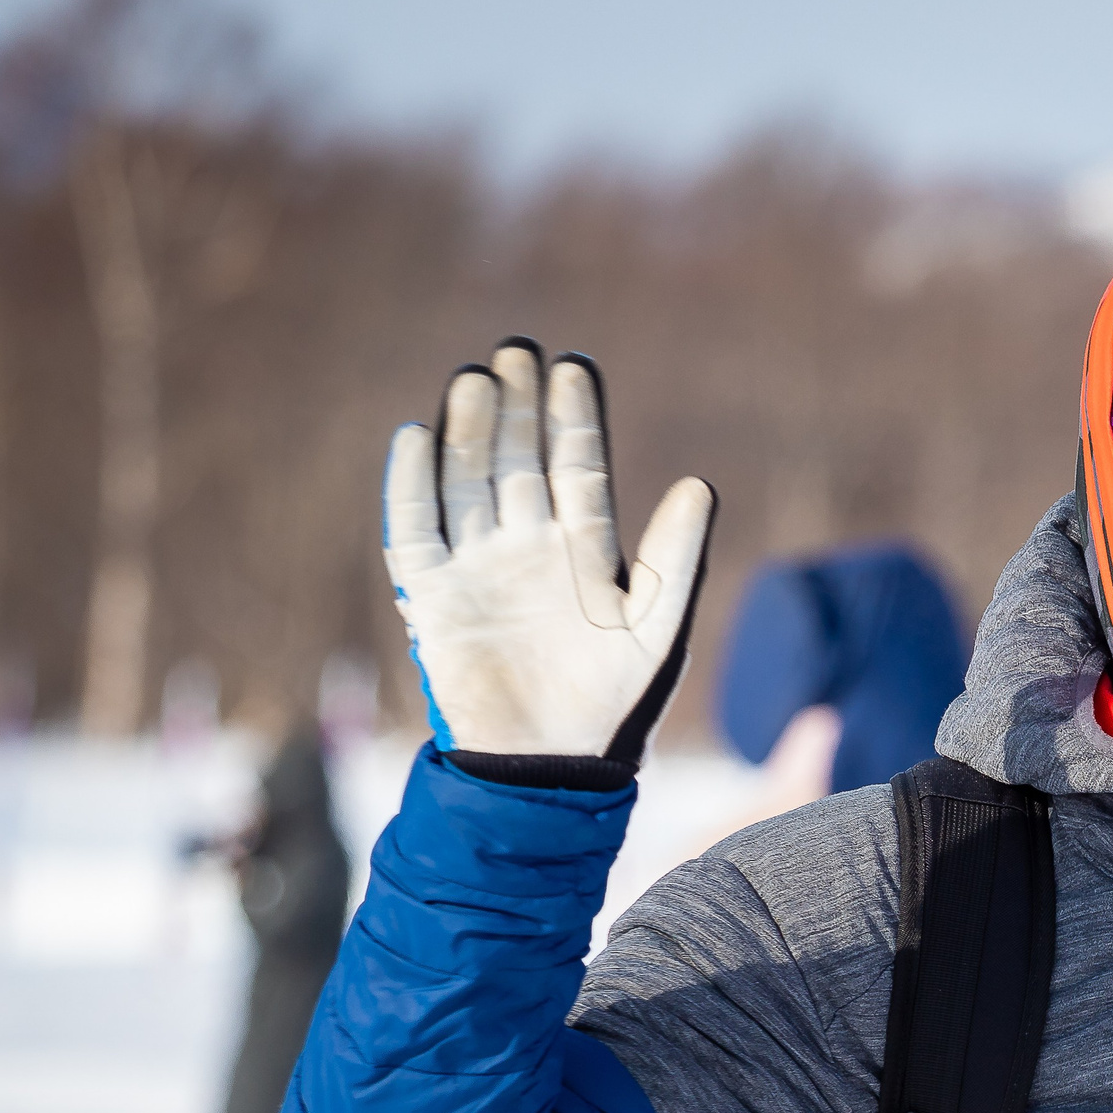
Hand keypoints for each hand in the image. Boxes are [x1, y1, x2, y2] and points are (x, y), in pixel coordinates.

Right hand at [383, 338, 714, 776]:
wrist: (552, 761)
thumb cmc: (614, 698)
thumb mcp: (658, 624)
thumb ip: (676, 555)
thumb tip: (700, 483)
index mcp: (584, 548)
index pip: (576, 464)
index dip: (573, 415)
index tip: (572, 364)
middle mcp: (528, 546)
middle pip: (518, 459)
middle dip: (516, 406)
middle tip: (515, 350)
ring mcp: (479, 566)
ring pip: (467, 480)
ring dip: (468, 430)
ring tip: (475, 377)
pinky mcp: (434, 594)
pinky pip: (415, 527)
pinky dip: (412, 484)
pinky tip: (417, 436)